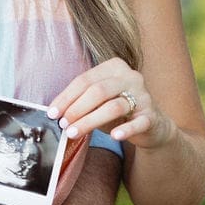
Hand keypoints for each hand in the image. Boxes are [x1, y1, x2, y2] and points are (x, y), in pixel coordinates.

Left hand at [49, 58, 175, 148]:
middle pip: (98, 91)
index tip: (52, 113)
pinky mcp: (152, 116)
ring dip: (90, 121)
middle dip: (76, 109)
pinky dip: (125, 129)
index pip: (85, 80)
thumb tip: (55, 113)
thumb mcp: (98, 102)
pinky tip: (114, 136)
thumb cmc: (118, 111)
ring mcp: (143, 96)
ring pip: (114, 106)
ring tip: (74, 133)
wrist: (152, 126)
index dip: (66, 97)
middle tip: (63, 124)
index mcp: (114, 67)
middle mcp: (130, 77)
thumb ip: (81, 102)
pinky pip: (138, 122)